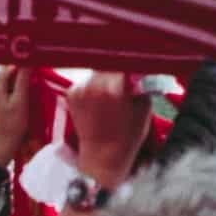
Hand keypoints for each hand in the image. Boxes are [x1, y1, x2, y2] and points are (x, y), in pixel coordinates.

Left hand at [47, 68, 153, 190]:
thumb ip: (141, 83)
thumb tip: (138, 67)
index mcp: (117, 85)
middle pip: (109, 61)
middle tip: (125, 76)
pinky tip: (99, 100)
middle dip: (117, 66)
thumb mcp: (144, 107)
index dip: (131, 59)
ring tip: (112, 91)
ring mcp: (81, 87)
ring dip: (105, 76)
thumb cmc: (128, 135)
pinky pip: (86, 81)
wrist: (102, 157)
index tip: (136, 61)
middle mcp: (95, 83)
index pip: (125, 58)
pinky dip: (93, 86)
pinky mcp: (71, 93)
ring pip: (97, 70)